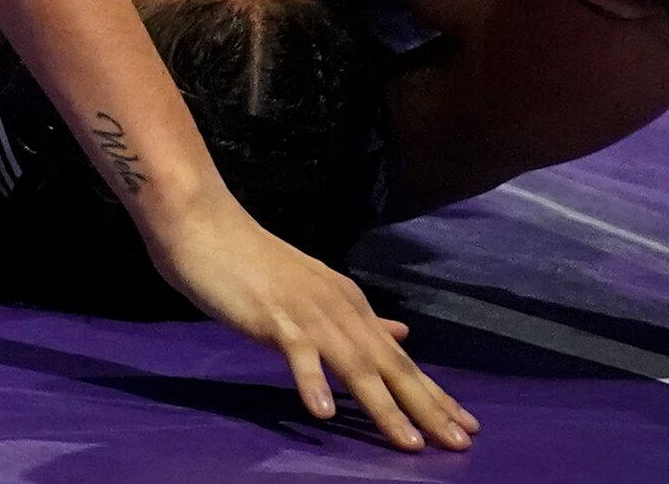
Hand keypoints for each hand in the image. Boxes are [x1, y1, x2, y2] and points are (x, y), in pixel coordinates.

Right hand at [150, 196, 478, 451]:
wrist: (202, 223)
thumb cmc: (251, 261)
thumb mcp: (314, 289)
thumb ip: (356, 317)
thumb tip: (401, 333)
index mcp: (348, 303)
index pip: (398, 357)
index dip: (434, 393)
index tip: (466, 427)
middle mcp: (338, 307)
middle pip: (389, 365)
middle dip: (427, 407)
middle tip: (459, 443)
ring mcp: (306, 312)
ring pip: (354, 365)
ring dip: (384, 406)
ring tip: (409, 443)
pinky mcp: (271, 316)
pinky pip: (297, 353)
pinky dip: (312, 382)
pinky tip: (323, 413)